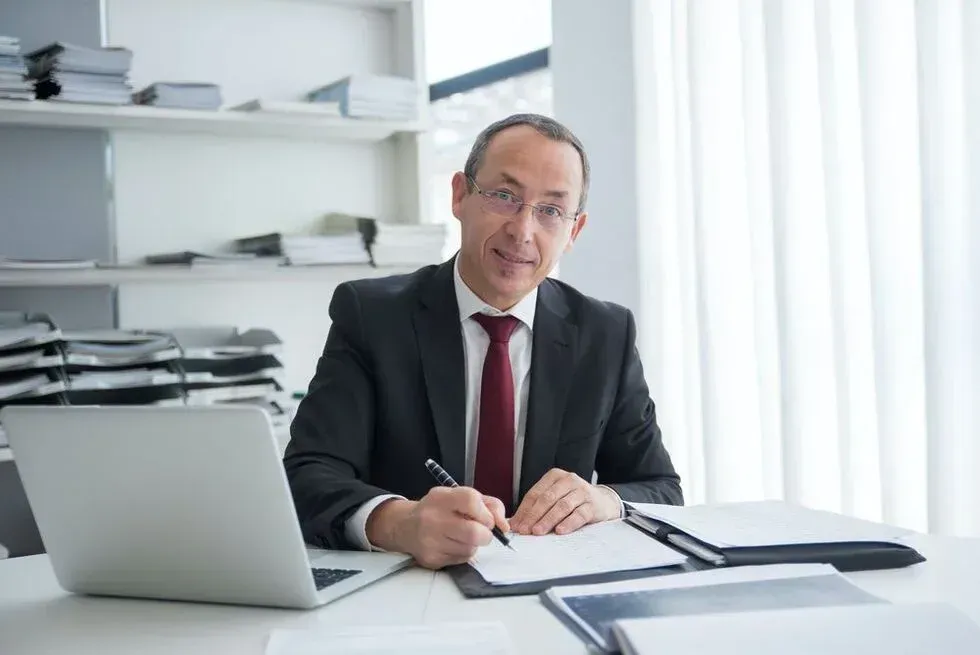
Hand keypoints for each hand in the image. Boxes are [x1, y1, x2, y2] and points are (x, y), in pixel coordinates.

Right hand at [365, 487, 508, 569]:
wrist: (406, 526)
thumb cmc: (439, 510)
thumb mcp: (460, 497)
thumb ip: (488, 505)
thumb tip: (504, 526)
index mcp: (442, 497)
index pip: (471, 500)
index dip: (487, 513)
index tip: (488, 519)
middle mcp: (433, 518)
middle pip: (474, 532)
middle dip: (486, 535)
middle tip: (482, 532)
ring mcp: (430, 540)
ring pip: (470, 549)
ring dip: (474, 545)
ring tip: (462, 537)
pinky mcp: (431, 559)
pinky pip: (461, 560)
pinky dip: (463, 554)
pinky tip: (452, 545)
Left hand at [509, 468, 620, 535]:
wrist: (603, 501)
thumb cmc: (573, 501)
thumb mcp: (555, 498)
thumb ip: (537, 508)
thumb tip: (515, 524)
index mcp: (555, 476)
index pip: (535, 493)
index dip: (524, 510)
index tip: (516, 525)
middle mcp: (569, 480)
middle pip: (547, 499)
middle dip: (534, 515)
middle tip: (525, 530)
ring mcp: (582, 492)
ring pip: (562, 506)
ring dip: (548, 520)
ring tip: (538, 531)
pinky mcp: (593, 505)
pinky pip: (579, 514)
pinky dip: (569, 523)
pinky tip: (560, 531)